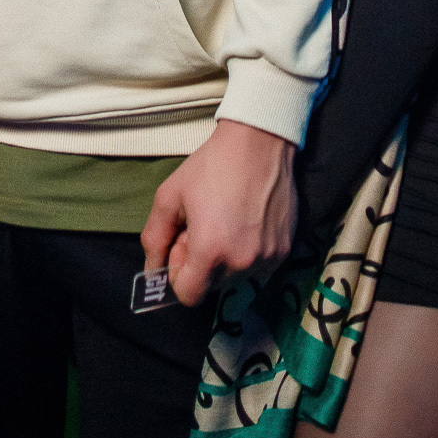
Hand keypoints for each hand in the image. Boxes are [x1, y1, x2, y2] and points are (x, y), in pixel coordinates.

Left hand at [140, 120, 297, 307]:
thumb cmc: (210, 165)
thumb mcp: (170, 196)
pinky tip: (247, 220)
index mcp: (210, 251)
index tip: (182, 243)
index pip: (188, 295)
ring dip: (226, 258)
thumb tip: (152, 272)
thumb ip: (154, 238)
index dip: (178, 273)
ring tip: (226, 219)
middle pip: (211, 285)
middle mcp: (242, 263)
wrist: (259, 141)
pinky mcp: (285, 250)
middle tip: (204, 224)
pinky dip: (248, 251)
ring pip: (235, 276)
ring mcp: (267, 258)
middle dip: (201, 263)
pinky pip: (258, 265)